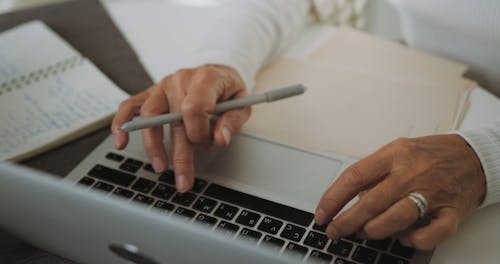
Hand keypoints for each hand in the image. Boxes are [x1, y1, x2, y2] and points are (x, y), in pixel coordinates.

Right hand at [111, 65, 250, 191]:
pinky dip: (122, 123)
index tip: (206, 143)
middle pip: (172, 119)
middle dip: (179, 154)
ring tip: (160, 166)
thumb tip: (220, 139)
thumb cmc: (227, 89)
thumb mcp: (242, 103)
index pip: (194, 108)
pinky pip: (129, 105)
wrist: (217, 72)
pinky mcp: (151, 93)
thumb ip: (232, 121)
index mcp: (205, 79)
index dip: (199, 132)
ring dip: (153, 145)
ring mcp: (163, 86)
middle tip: (184, 180)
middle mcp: (181, 81)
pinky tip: (121, 141)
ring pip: (149, 115)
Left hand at [314, 134, 485, 249]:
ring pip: (397, 218)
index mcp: (394, 154)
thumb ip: (374, 173)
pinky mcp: (451, 211)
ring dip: (374, 230)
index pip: (354, 176)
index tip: (322, 213)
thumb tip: (349, 200)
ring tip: (363, 233)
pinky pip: (431, 233)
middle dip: (346, 221)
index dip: (332, 198)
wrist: (473, 156)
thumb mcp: (397, 151)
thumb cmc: (429, 155)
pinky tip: (403, 238)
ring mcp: (433, 192)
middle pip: (371, 202)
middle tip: (335, 231)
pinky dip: (413, 240)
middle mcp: (412, 172)